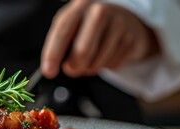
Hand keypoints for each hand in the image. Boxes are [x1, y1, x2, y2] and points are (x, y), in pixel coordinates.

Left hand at [41, 0, 158, 78]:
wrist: (123, 17)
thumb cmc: (90, 24)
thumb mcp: (71, 25)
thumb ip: (59, 42)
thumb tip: (50, 68)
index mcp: (80, 5)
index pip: (63, 31)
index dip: (53, 54)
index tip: (49, 71)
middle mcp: (100, 11)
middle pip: (83, 51)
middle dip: (74, 67)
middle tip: (71, 68)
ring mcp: (119, 24)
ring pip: (97, 63)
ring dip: (89, 69)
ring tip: (90, 59)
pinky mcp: (131, 40)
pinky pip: (112, 66)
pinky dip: (104, 67)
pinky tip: (105, 55)